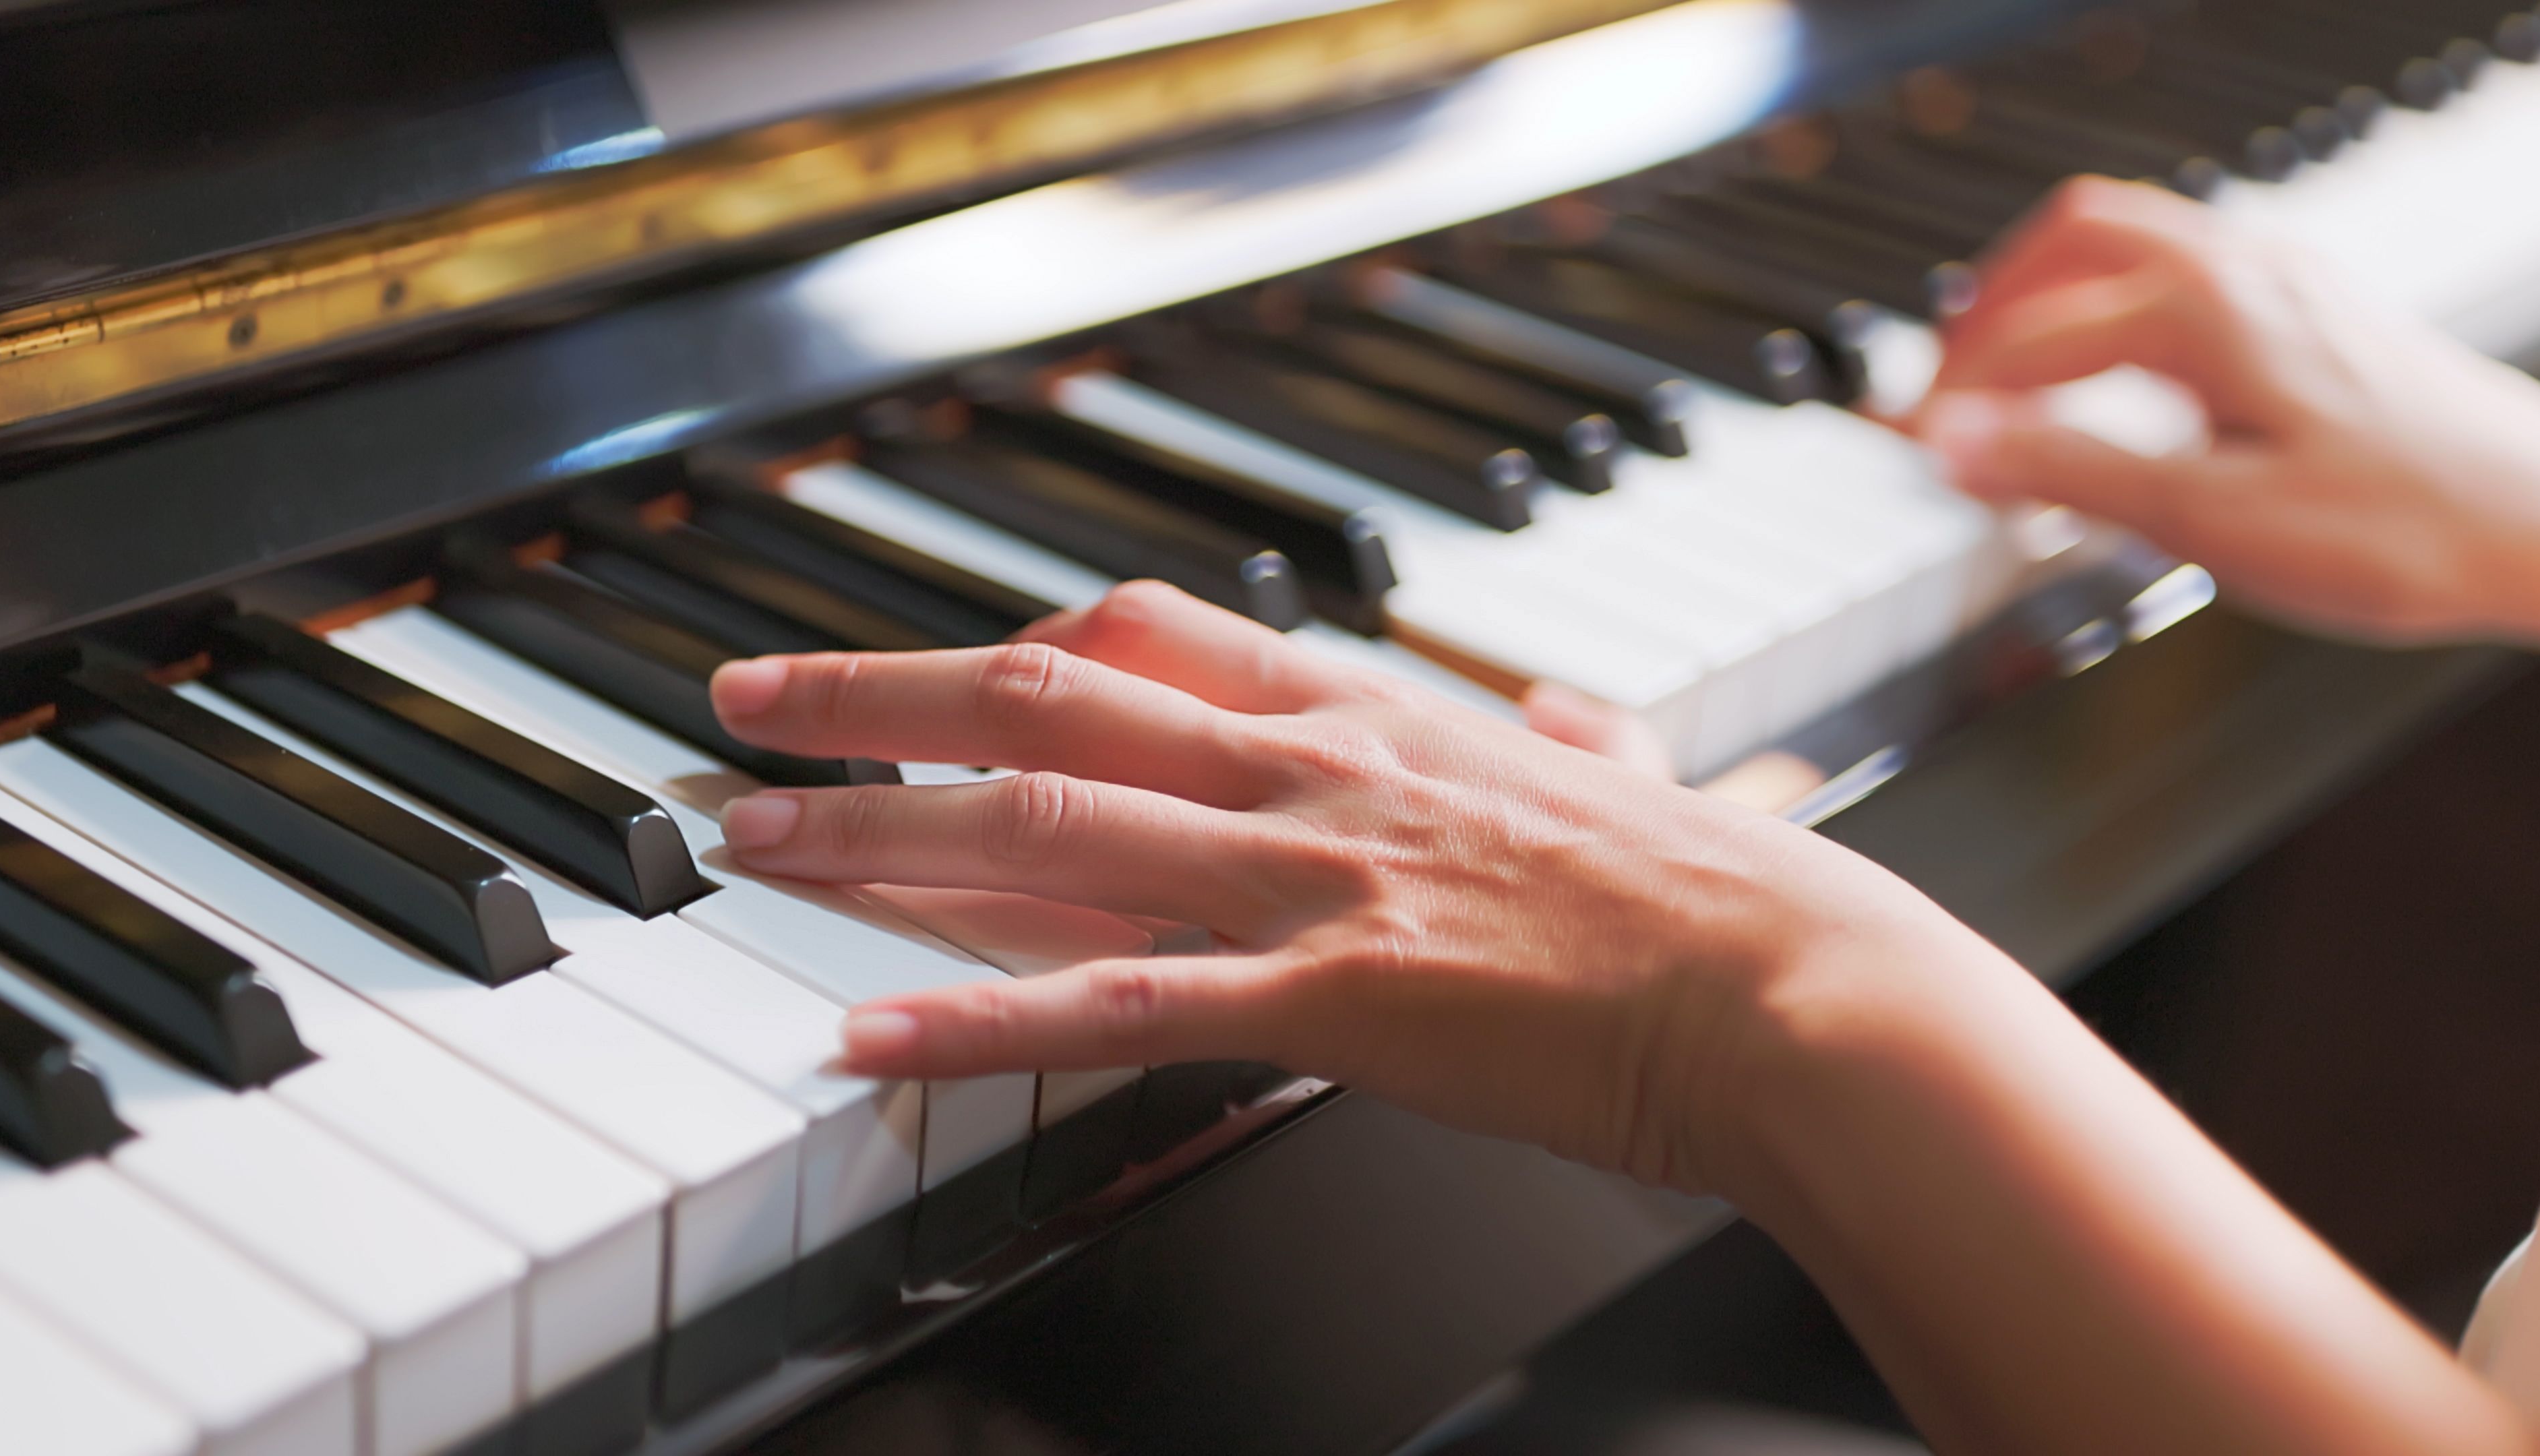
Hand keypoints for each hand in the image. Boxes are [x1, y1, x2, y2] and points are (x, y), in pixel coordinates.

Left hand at [707, 582, 1982, 1192]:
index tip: (925, 668)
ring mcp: (1311, 878)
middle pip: (1045, 700)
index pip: (1144, 637)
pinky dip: (973, 1016)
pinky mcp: (1327, 1000)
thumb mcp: (1627, 775)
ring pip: (1042, 828)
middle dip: (874, 701)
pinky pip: (1111, 1002)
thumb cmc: (1715, 896)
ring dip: (874, 837)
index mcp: (1373, 713)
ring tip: (747, 850)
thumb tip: (1568, 717)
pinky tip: (867, 1037)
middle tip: (748, 715)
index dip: (1008, 645)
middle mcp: (1314, 770)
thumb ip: (1573, 736)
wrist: (1791, 984)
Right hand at [1915, 175, 2539, 648]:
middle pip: (2078, 236)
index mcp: (2204, 313)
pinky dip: (2130, 305)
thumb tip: (1952, 443)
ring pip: (2143, 240)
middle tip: (1948, 377)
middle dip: (1996, 302)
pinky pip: (2198, 269)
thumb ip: (2068, 472)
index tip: (1908, 450)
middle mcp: (2246, 273)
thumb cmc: (2403, 533)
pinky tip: (2134, 376)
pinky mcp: (2327, 315)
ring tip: (2019, 368)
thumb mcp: (2210, 520)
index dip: (1956, 397)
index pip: (2033, 339)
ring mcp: (2293, 284)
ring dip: (2064, 292)